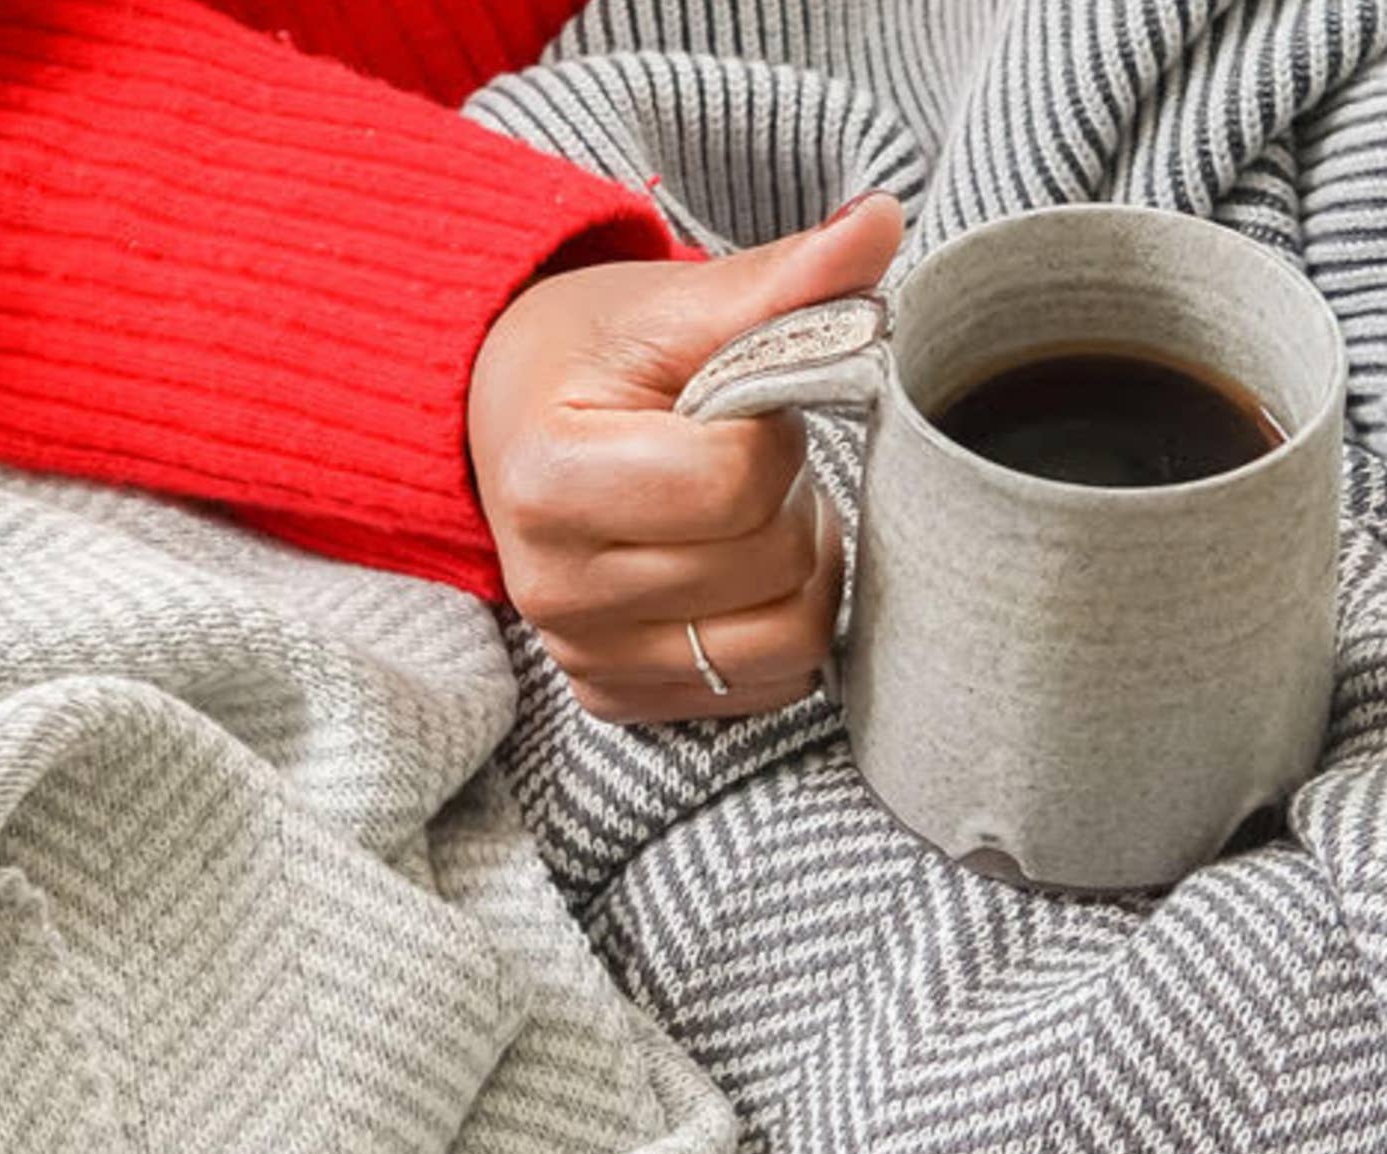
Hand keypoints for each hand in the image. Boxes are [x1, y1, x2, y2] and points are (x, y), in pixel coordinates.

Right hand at [468, 193, 902, 722]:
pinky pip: (758, 690)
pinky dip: (773, 629)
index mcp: (551, 481)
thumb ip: (780, 281)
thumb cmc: (586, 361)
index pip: (738, 485)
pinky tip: (738, 574)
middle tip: (753, 459)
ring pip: (783, 646)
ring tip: (756, 519)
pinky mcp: (613, 696)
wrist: (504, 425)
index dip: (775, 434)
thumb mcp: (671, 308)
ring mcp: (583, 655)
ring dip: (799, 574)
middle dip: (791, 499)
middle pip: (772, 566)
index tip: (743, 406)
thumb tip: (882, 223)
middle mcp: (556, 590)